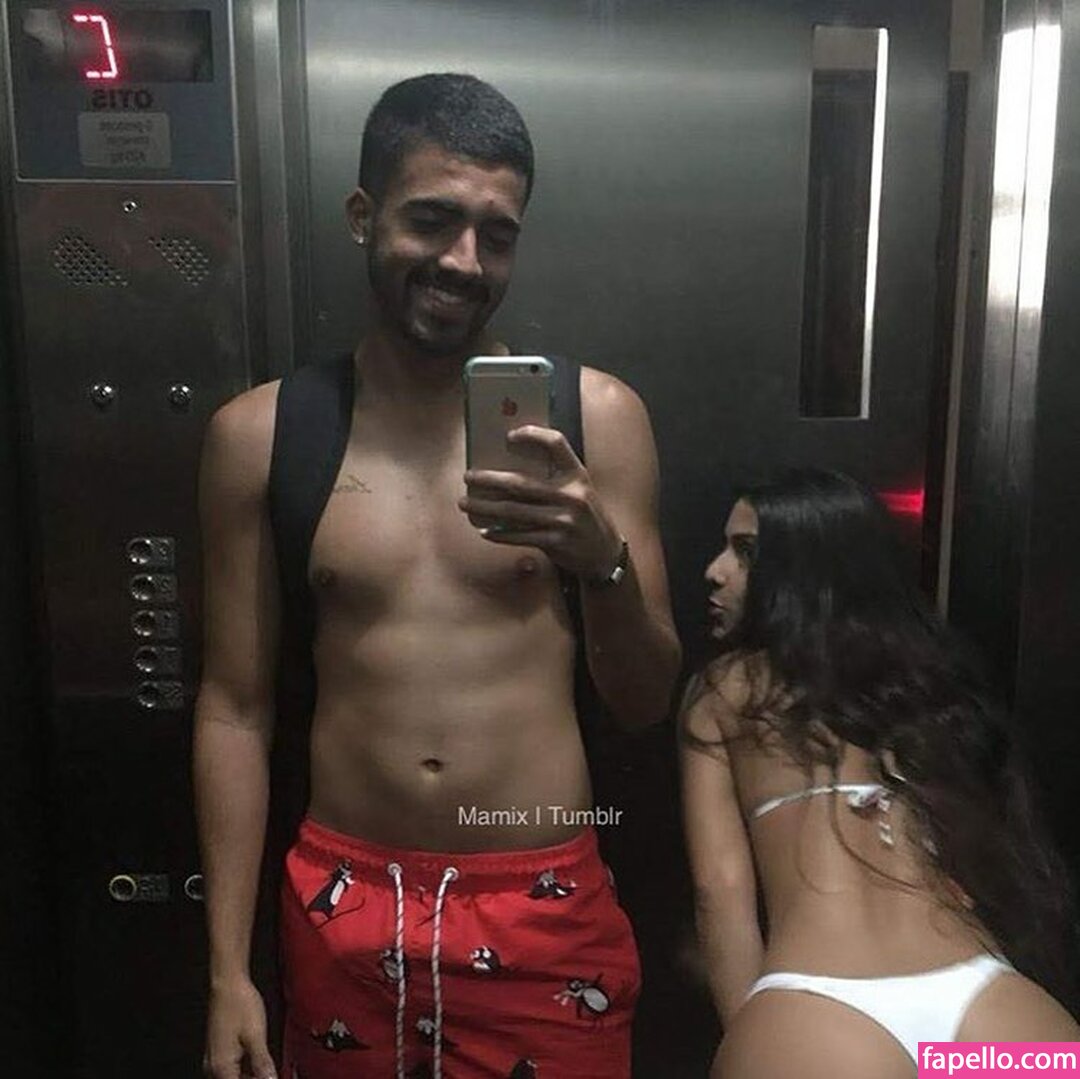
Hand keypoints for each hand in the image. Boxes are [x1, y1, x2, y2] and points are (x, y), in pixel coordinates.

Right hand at [204, 976, 275, 1078]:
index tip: (271, 1077)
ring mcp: (215, 1059)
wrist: (228, 984)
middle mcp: (214, 1067)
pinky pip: (233, 1070)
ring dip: (251, 1076)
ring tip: (268, 1071)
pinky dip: (247, 1071)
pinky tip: (260, 1066)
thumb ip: (262, 1063)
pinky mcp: (220, 1051)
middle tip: (271, 1073)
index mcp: (222, 1067)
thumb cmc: (239, 1004)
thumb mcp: (256, 1036)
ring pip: (235, 1078)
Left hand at [459, 425, 623, 579]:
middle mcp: (571, 495)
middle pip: (521, 483)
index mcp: (577, 475)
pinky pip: (519, 536)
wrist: (606, 552)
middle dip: (489, 480)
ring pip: (513, 511)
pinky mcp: (555, 542)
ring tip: (465, 503)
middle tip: (468, 477)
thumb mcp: (579, 491)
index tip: (509, 435)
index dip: (533, 435)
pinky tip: (484, 530)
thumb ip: (554, 479)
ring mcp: (563, 520)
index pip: (557, 444)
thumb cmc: (585, 517)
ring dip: (485, 508)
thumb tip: (507, 471)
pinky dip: (499, 533)